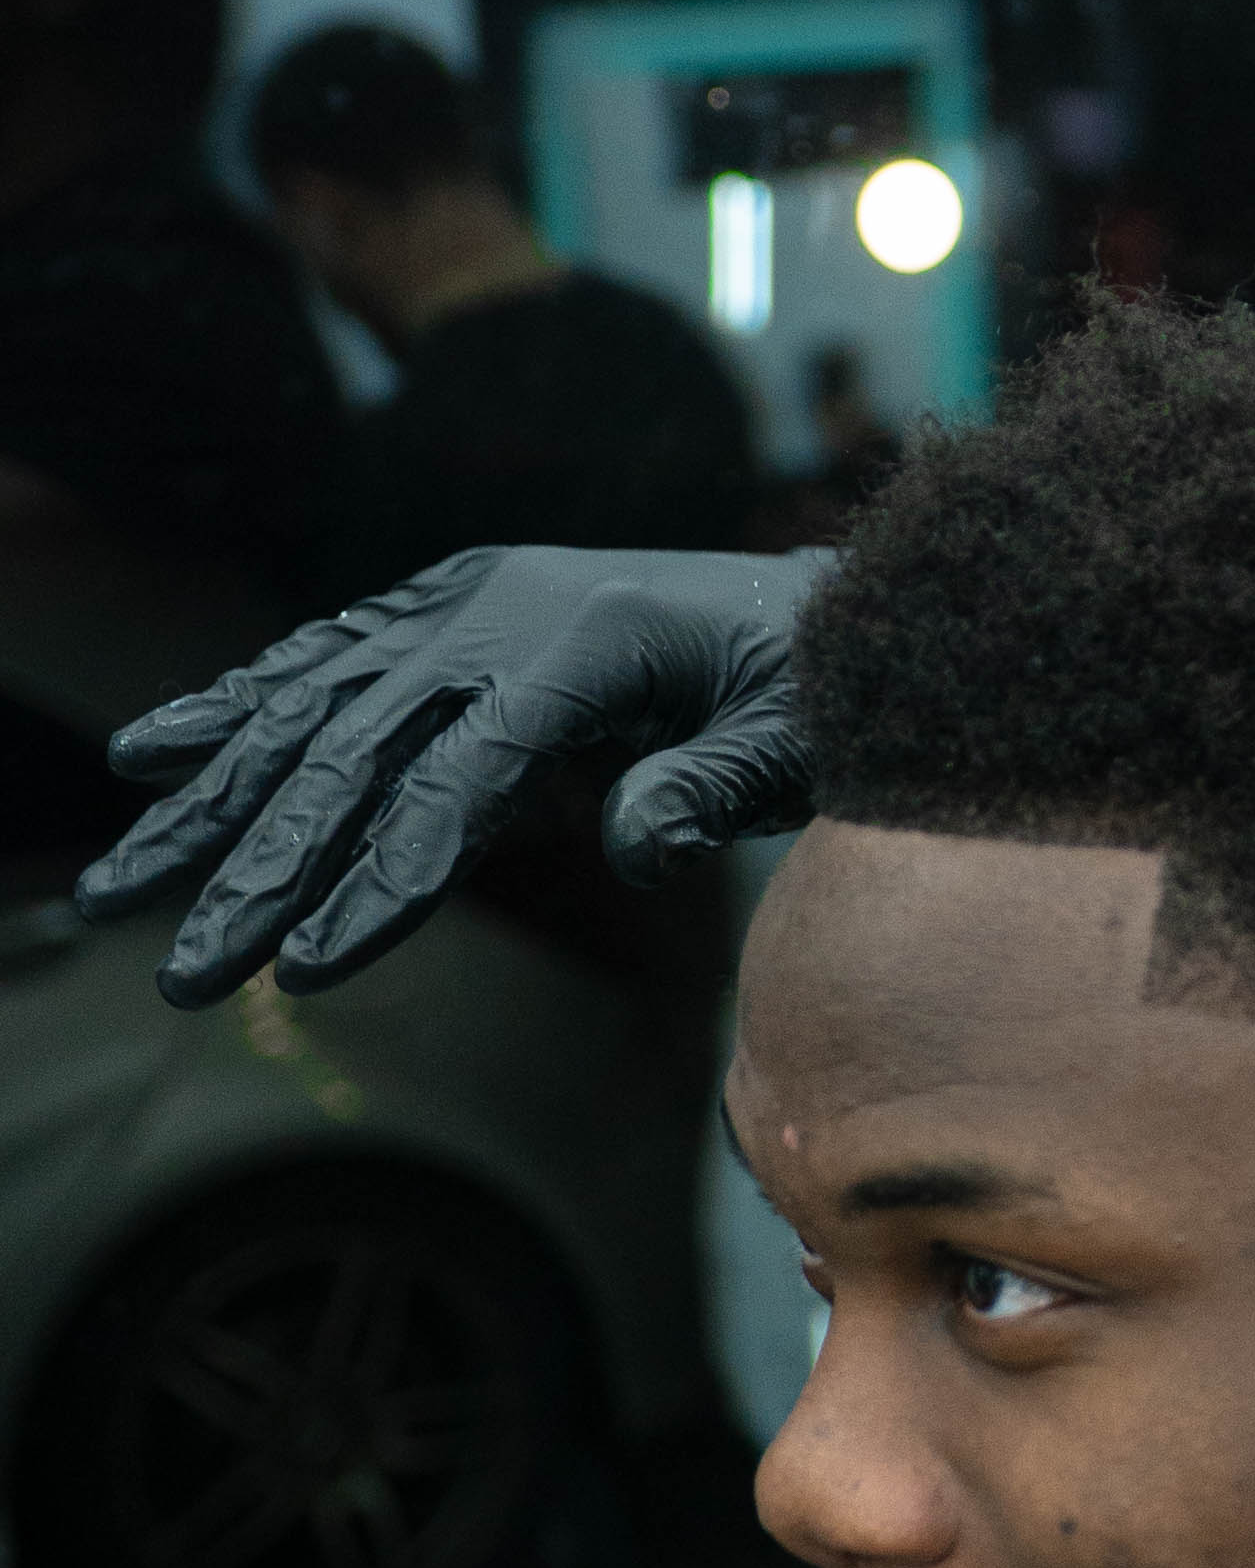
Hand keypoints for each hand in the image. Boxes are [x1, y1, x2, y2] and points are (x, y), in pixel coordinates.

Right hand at [79, 543, 826, 1003]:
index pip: (459, 768)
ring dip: (211, 804)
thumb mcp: (793, 737)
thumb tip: (634, 847)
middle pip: (353, 748)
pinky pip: (327, 665)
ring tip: (122, 890)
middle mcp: (499, 609)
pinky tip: (150, 755)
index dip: (385, 866)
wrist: (819, 597)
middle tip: (188, 970)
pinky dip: (237, 709)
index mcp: (582, 637)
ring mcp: (464, 603)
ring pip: (312, 711)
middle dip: (262, 865)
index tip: (313, 958)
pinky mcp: (448, 611)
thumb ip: (712, 787)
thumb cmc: (815, 682)